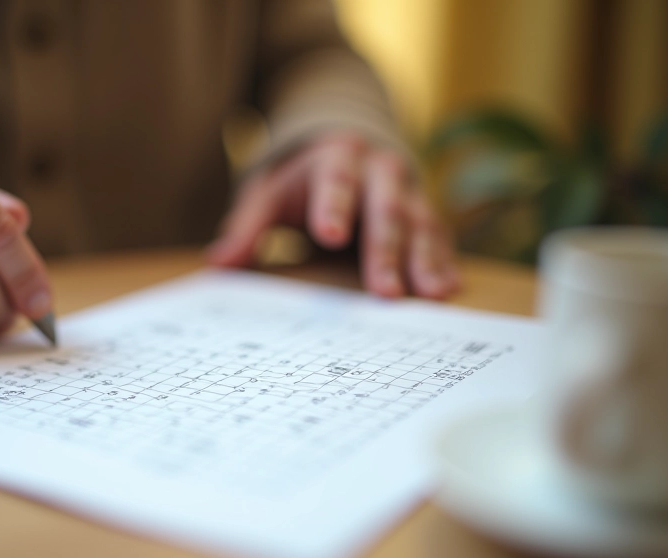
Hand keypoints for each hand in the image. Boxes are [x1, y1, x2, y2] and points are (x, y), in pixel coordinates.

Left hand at [207, 132, 458, 298]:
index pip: (335, 180)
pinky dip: (444, 262)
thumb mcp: (268, 196)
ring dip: (425, 260)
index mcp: (336, 158)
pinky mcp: (424, 213)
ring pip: (419, 223)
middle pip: (384, 209)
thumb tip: (218, 264)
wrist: (346, 154)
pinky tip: (448, 287)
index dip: (333, 207)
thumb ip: (246, 228)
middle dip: (385, 251)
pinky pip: (439, 236)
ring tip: (431, 294)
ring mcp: (407, 191)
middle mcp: (379, 170)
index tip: (329, 236)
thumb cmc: (301, 184)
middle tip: (385, 292)